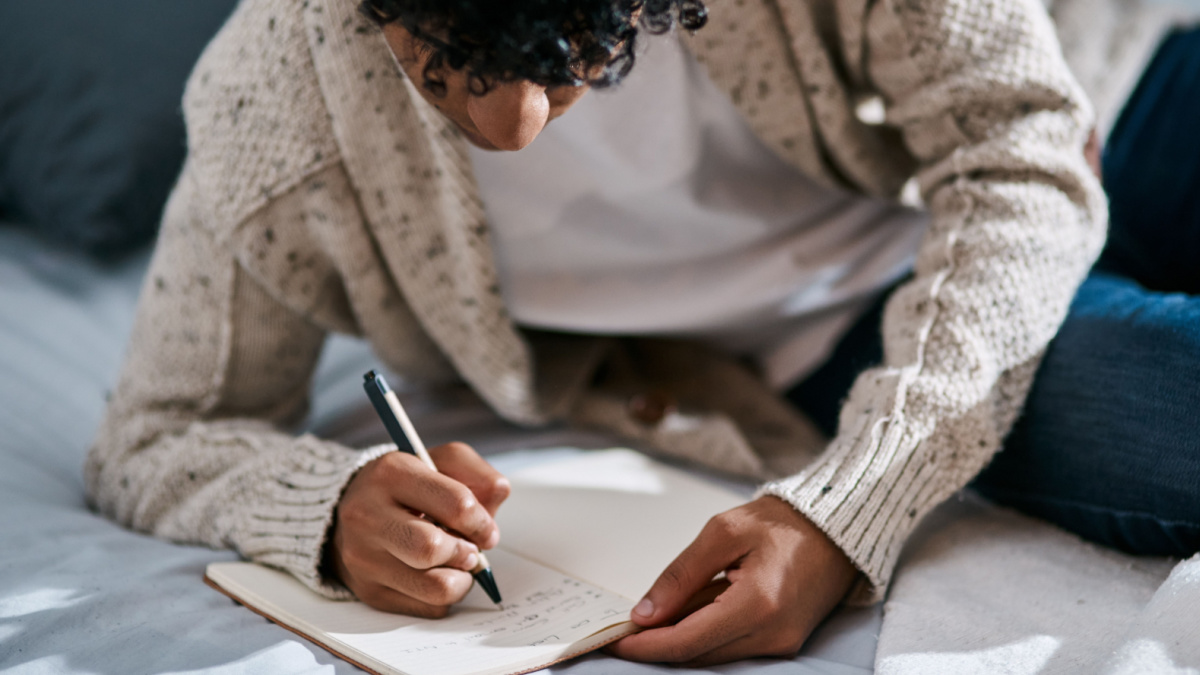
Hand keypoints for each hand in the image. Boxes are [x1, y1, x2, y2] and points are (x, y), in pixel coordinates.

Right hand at [326, 442, 509, 616]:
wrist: (353, 511)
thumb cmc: (407, 487)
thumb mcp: (440, 461)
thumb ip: (476, 472)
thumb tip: (498, 494)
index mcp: (391, 473)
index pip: (455, 503)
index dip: (482, 522)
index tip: (486, 529)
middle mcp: (368, 515)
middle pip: (433, 549)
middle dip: (467, 552)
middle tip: (471, 549)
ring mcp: (363, 557)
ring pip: (434, 587)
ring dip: (461, 579)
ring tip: (458, 564)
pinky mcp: (369, 590)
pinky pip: (427, 608)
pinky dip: (444, 596)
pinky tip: (436, 575)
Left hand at [608, 496, 857, 664]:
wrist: (834, 531)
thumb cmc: (782, 523)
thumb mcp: (723, 532)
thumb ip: (681, 575)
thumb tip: (645, 613)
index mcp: (758, 603)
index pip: (687, 641)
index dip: (646, 645)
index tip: (615, 639)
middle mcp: (773, 634)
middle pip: (698, 657)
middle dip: (657, 646)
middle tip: (624, 630)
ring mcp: (781, 644)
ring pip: (713, 656)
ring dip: (680, 641)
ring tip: (656, 615)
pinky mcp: (783, 643)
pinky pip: (732, 648)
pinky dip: (704, 635)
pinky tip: (688, 614)